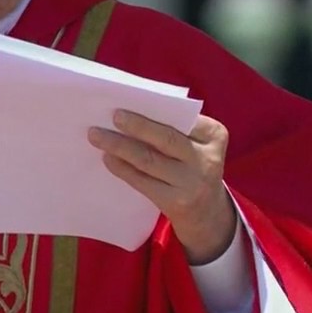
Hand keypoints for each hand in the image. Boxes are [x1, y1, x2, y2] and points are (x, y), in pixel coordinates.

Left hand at [87, 110, 235, 264]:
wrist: (207, 212)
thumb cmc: (193, 164)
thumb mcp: (198, 144)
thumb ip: (177, 128)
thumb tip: (132, 110)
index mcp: (215, 135)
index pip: (185, 118)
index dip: (158, 110)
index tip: (130, 100)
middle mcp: (207, 159)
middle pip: (167, 139)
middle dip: (137, 126)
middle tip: (113, 116)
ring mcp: (192, 183)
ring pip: (149, 160)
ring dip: (119, 146)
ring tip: (96, 136)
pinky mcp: (175, 202)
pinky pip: (142, 181)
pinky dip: (122, 168)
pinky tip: (107, 157)